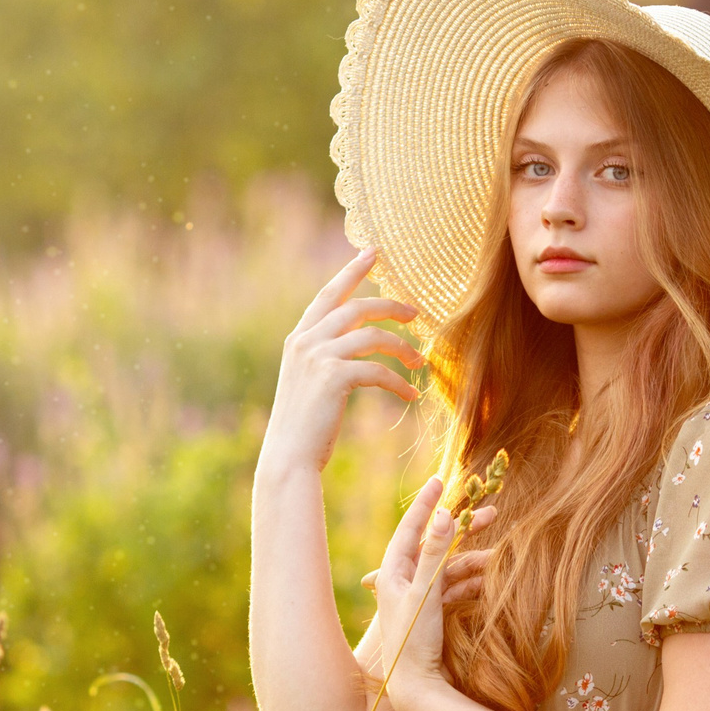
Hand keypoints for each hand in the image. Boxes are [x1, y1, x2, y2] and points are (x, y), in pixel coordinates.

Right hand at [259, 247, 424, 477]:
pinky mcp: (333, 377)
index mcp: (299, 339)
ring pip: (372, 336)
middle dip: (390, 306)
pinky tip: (410, 396)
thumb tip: (354, 347)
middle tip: (416, 312)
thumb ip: (324, 359)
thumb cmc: (304, 428)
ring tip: (421, 362)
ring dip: (402, 347)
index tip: (373, 253)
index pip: (329, 295)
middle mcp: (305, 342)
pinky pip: (377, 370)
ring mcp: (317, 357)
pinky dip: (399, 382)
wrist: (288, 457)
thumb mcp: (309, 384)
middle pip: (356, 307)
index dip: (352, 272)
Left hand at [362, 478, 493, 708]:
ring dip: (475, 563)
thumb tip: (443, 514)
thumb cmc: (412, 641)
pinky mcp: (433, 613)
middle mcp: (404, 581)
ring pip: (451, 569)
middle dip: (464, 531)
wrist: (414, 689)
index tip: (438, 480)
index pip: (410, 528)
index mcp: (393, 572)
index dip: (425, 503)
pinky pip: (456, 589)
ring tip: (500, 561)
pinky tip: (493, 583)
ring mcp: (420, 597)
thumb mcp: (425, 594)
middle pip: (436, 546)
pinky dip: (474, 584)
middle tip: (493, 514)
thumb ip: (435, 554)